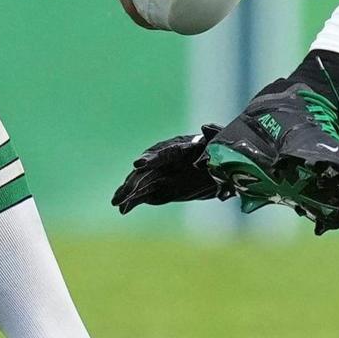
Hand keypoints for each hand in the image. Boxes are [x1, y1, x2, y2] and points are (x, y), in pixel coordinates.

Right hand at [113, 126, 236, 211]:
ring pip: (141, 183)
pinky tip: (123, 209)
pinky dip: (133, 201)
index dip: (150, 158)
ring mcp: (161, 175)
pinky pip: (144, 195)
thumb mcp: (221, 143)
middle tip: (122, 194)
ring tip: (116, 203)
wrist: (222, 170)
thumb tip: (206, 127)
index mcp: (179, 148)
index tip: (139, 164)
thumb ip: (214, 135)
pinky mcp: (160, 189)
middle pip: (146, 171)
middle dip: (133, 182)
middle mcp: (165, 161)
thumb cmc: (220, 151)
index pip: (162, 153)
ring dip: (128, 193)